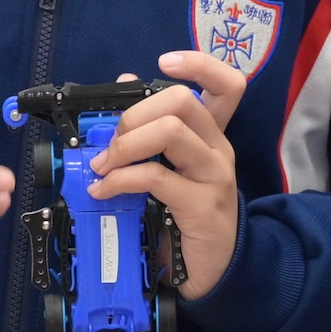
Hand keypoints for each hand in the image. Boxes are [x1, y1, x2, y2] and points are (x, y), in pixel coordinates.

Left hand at [86, 50, 245, 300]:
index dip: (198, 63)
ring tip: (102, 168)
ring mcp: (214, 176)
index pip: (228, 83)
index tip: (164, 61)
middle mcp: (218, 148)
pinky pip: (155, 177)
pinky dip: (119, 180)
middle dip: (134, 115)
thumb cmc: (183, 213)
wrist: (210, 270)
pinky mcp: (202, 205)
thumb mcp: (168, 167)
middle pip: (183, 102)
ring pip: (170, 132)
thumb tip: (126, 80)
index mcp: (211, 134)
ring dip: (124, 146)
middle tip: (112, 144)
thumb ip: (150, 127)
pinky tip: (103, 190)